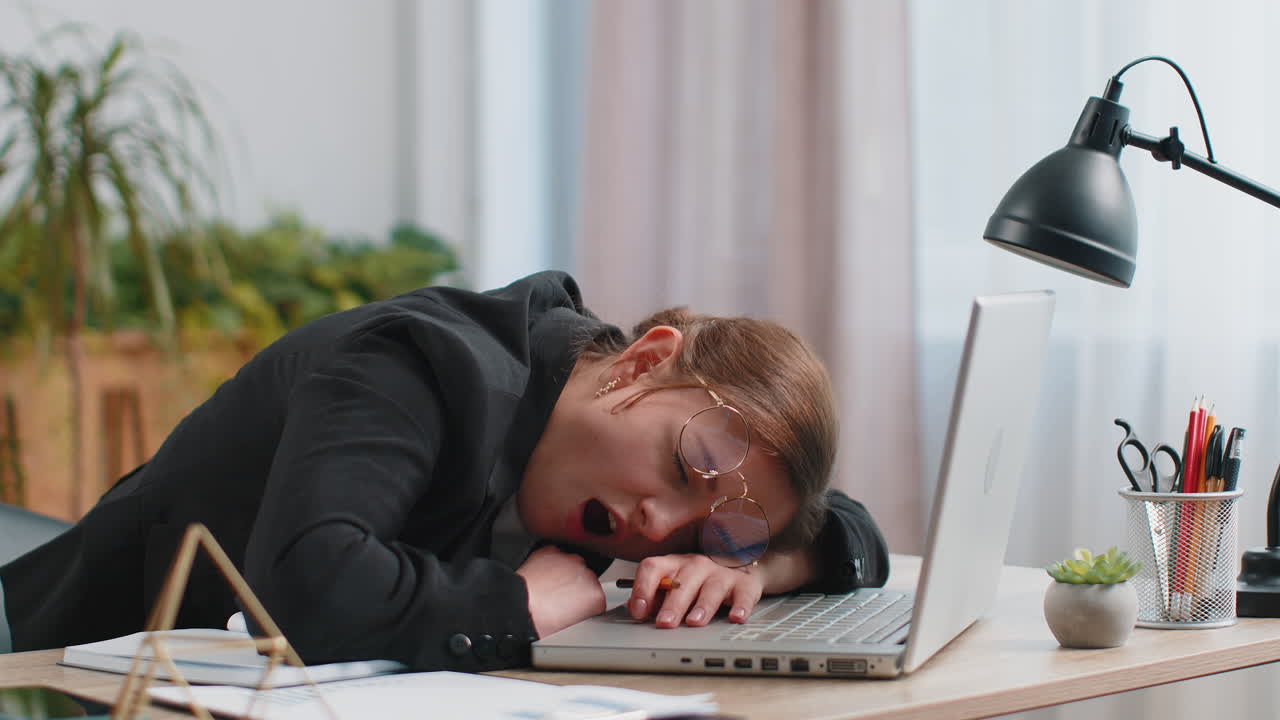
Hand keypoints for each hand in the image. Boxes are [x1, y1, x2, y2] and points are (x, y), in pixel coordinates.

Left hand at [517, 545, 606, 637]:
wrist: (518, 606)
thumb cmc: (540, 620)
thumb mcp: (570, 627)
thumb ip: (583, 615)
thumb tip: (579, 613)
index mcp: (595, 596)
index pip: (598, 600)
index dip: (586, 607)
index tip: (576, 610)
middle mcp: (586, 574)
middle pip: (587, 581)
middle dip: (576, 590)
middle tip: (560, 602)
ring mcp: (569, 560)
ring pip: (572, 567)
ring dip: (564, 575)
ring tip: (549, 589)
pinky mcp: (552, 552)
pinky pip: (555, 557)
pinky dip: (550, 565)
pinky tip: (543, 577)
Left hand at [626, 554, 764, 627]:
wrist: (741, 564)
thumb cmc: (699, 579)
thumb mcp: (674, 583)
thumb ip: (654, 596)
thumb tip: (636, 611)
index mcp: (673, 565)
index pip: (652, 568)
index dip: (643, 588)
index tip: (638, 610)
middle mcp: (696, 566)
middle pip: (682, 582)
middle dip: (673, 604)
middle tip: (665, 623)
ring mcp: (721, 573)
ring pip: (711, 588)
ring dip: (702, 606)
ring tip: (694, 622)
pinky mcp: (744, 584)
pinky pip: (743, 595)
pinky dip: (740, 606)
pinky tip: (736, 617)